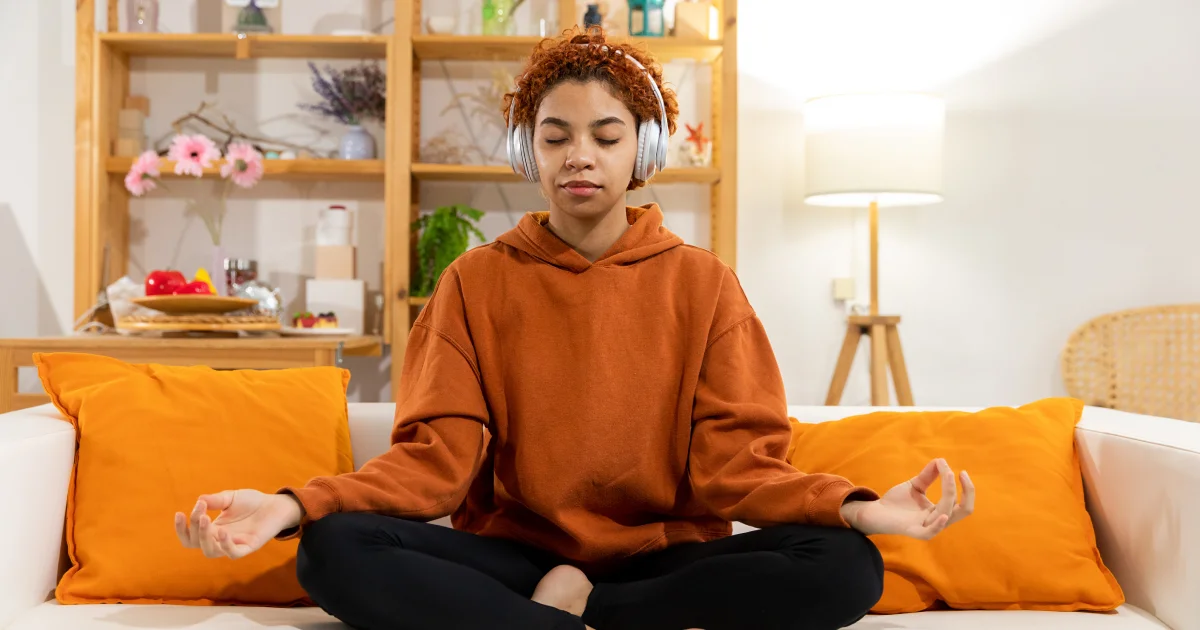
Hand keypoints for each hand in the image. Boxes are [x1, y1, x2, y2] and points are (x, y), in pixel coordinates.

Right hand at [174, 489, 303, 558]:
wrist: (274, 505)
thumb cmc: (251, 502)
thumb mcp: (230, 497)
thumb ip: (215, 500)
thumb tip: (199, 500)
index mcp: (212, 530)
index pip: (190, 537)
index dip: (181, 529)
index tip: (179, 513)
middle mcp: (219, 540)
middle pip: (197, 543)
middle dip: (194, 528)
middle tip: (200, 512)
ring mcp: (233, 545)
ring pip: (211, 551)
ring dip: (205, 538)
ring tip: (206, 519)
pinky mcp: (248, 547)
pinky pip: (233, 553)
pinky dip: (226, 545)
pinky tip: (223, 532)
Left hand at [840, 458, 974, 539]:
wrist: (876, 512)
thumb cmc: (897, 502)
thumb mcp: (916, 485)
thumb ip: (928, 475)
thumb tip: (941, 460)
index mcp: (940, 511)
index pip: (961, 501)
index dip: (964, 486)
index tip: (959, 470)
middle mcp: (937, 520)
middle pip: (963, 510)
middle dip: (967, 492)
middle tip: (960, 473)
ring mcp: (926, 526)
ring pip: (947, 513)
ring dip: (949, 492)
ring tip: (947, 474)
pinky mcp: (912, 531)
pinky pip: (929, 533)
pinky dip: (938, 526)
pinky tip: (943, 515)